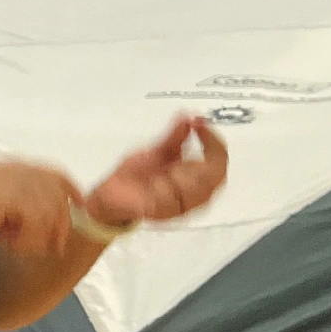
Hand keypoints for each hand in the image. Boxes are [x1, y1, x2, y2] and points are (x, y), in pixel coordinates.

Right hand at [0, 161, 81, 258]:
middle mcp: (23, 171)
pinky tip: (7, 244)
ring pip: (50, 214)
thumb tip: (22, 217)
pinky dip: (26, 240)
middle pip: (59, 196)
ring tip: (20, 247)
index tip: (75, 212)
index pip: (55, 176)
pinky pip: (37, 226)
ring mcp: (22, 183)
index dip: (70, 194)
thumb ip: (9, 197)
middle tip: (55, 247)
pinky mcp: (18, 200)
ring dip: (39, 236)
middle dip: (60, 223)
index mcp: (16, 166)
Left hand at [87, 115, 228, 228]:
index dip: (214, 142)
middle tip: (170, 153)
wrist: (110, 192)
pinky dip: (159, 189)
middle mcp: (195, 197)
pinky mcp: (159, 215)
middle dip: (193, 162)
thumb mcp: (157, 149)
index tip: (199, 123)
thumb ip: (175, 136)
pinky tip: (150, 184)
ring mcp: (178, 208)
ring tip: (159, 173)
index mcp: (199, 179)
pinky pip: (167, 202)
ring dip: (175, 177)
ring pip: (192, 192)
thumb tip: (190, 116)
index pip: (220, 162)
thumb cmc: (138, 171)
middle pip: (213, 179)